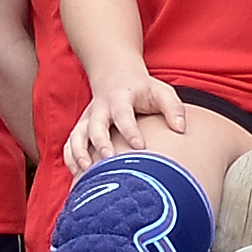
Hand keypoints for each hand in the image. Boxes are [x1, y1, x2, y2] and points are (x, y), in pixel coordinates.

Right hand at [65, 73, 194, 173]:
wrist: (116, 77)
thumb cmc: (143, 90)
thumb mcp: (162, 92)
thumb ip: (173, 108)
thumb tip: (181, 129)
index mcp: (120, 98)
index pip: (123, 115)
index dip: (130, 131)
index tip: (140, 147)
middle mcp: (99, 108)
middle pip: (95, 126)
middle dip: (100, 143)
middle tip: (109, 159)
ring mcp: (87, 119)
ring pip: (77, 136)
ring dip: (79, 153)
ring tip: (87, 170)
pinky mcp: (80, 128)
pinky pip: (69, 145)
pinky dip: (70, 159)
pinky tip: (78, 174)